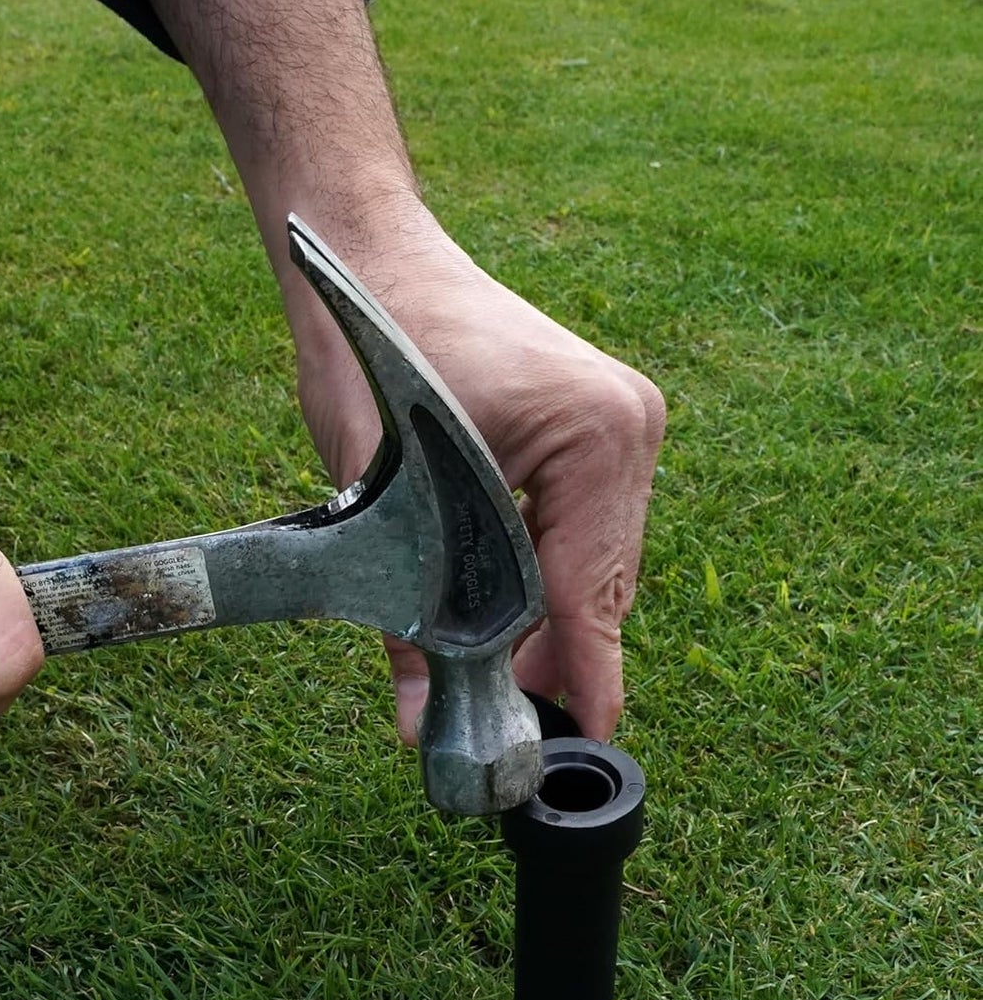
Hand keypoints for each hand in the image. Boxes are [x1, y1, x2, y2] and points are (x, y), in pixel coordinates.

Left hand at [293, 207, 663, 742]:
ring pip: (592, 565)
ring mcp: (619, 425)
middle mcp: (629, 426)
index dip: (585, 678)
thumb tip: (420, 724)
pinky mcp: (593, 430)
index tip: (589, 746)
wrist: (370, 253)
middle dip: (550, 659)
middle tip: (501, 726)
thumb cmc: (370, 345)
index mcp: (596, 432)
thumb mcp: (377, 488)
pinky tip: (501, 614)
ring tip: (492, 681)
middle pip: (599, 586)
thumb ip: (404, 613)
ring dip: (544, 623)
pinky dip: (543, 579)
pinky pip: (580, 533)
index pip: (589, 589)